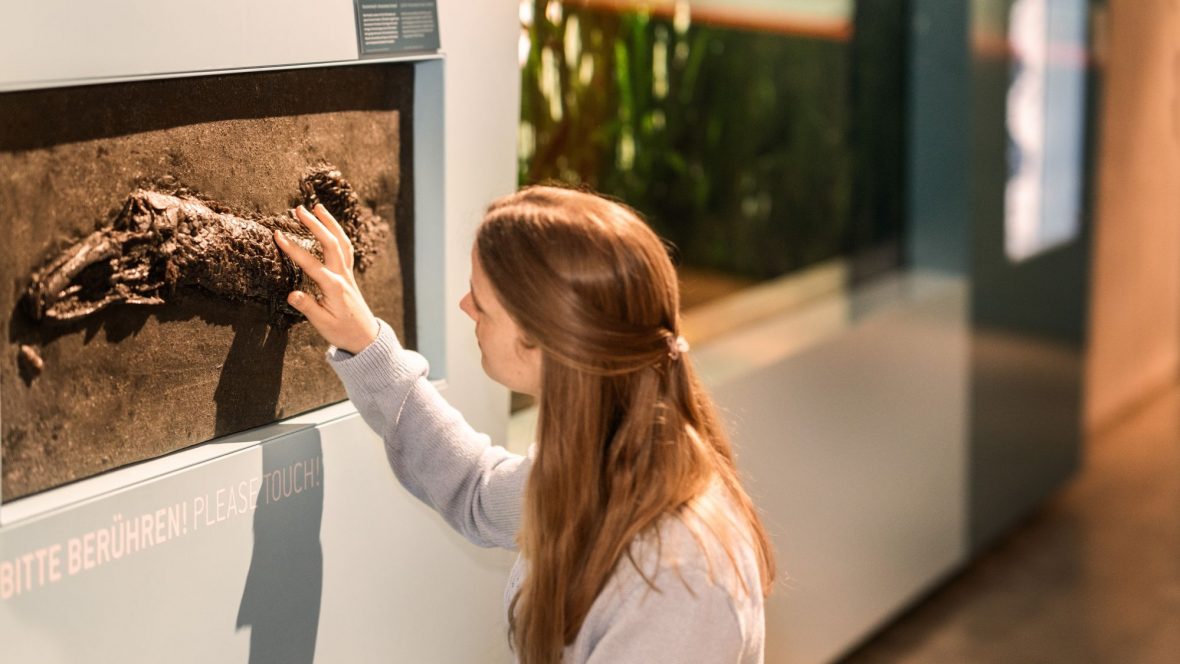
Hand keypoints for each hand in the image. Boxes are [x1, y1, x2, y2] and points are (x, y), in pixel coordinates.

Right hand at [274, 204, 379, 354]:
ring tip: (317, 206)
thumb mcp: (323, 324)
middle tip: (298, 208)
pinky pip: (346, 248)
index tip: (277, 235)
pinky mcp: (349, 274)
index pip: (311, 264)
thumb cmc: (342, 332)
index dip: (293, 249)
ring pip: (341, 242)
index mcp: (334, 287)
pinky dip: (338, 233)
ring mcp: (348, 273)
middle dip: (315, 224)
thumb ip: (308, 308)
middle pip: (330, 243)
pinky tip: (330, 225)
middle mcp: (343, 276)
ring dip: (330, 223)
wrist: (365, 337)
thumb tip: (292, 294)